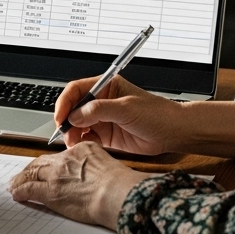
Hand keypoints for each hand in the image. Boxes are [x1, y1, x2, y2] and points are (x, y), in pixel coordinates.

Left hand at [7, 142, 147, 228]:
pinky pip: (29, 189)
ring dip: (21, 179)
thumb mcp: (107, 163)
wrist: (115, 193)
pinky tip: (16, 194)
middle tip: (22, 175)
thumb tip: (92, 174)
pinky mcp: (50, 191)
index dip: (47, 163)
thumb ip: (94, 165)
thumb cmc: (118, 185)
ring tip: (14, 185)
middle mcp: (65, 159)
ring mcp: (56, 175)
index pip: (58, 156)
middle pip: (41, 162)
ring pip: (32, 174)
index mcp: (81, 149)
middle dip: (30, 170)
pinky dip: (20, 191)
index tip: (43, 168)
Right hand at [55, 75, 182, 155]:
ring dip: (73, 134)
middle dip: (67, 121)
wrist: (174, 133)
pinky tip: (84, 147)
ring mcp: (103, 119)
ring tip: (74, 143)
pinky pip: (87, 138)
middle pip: (74, 108)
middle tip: (65, 134)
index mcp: (105, 86)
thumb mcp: (126, 108)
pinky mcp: (106, 135)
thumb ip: (99, 110)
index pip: (76, 90)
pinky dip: (82, 143)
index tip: (60, 117)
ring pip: (78, 125)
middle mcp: (102, 101)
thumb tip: (75, 115)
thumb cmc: (157, 114)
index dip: (65, 102)